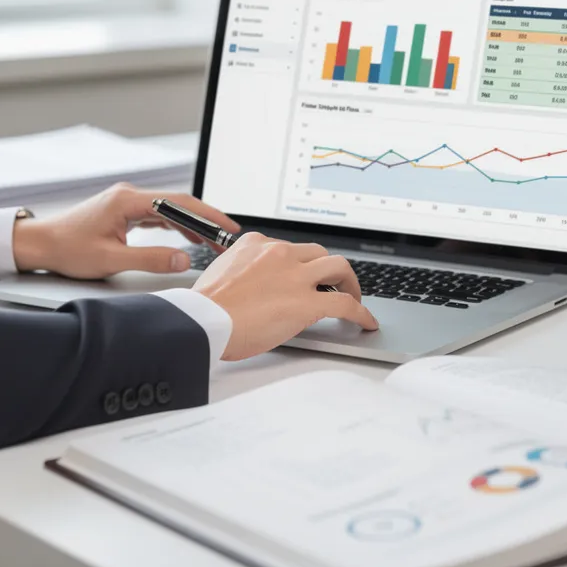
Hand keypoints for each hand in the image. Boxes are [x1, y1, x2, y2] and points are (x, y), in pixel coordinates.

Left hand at [11, 184, 239, 278]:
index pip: (179, 203)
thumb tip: (183, 259)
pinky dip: (177, 225)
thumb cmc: (67, 249)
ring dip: (193, 224)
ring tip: (214, 241)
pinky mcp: (123, 211)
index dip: (208, 215)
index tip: (227, 228)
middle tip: (228, 239)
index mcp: (128, 201)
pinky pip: (158, 214)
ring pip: (170, 209)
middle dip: (206, 221)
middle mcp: (129, 195)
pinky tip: (189, 237)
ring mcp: (126, 202)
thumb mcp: (112, 259)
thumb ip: (151, 259)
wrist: (39, 244)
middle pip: (179, 203)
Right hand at [191, 233, 378, 360]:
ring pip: (338, 267)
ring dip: (349, 282)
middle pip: (318, 252)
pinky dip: (361, 312)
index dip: (299, 264)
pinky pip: (345, 304)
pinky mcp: (307, 302)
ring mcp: (295, 276)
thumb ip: (243, 273)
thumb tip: (255, 288)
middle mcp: (279, 253)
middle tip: (334, 284)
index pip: (288, 248)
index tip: (302, 275)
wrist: (201, 321)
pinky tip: (366, 321)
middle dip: (329, 269)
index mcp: (255, 244)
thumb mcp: (221, 275)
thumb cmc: (203, 308)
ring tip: (353, 297)